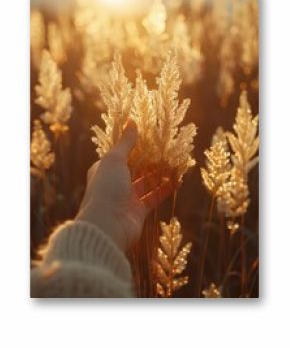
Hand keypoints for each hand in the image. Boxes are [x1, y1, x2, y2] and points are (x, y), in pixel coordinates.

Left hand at [76, 121, 172, 250]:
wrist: (107, 226)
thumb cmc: (106, 188)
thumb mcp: (114, 160)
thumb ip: (126, 142)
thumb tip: (132, 121)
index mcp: (103, 169)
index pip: (120, 154)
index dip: (135, 146)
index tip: (151, 137)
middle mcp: (114, 183)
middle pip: (136, 168)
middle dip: (151, 159)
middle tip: (167, 149)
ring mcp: (127, 197)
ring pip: (147, 182)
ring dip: (160, 173)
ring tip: (175, 162)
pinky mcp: (139, 210)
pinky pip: (155, 197)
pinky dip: (165, 189)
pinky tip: (178, 181)